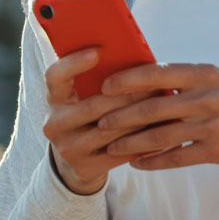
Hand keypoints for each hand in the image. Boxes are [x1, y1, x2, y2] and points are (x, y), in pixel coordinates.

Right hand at [42, 49, 157, 194]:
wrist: (78, 158)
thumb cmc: (91, 113)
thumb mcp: (84, 95)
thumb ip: (99, 78)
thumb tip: (135, 56)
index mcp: (54, 98)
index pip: (55, 76)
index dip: (74, 63)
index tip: (98, 51)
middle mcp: (55, 124)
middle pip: (93, 106)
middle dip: (128, 95)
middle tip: (155, 84)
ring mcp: (68, 148)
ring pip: (110, 130)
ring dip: (140, 118)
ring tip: (163, 106)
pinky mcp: (84, 168)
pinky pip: (120, 152)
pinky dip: (142, 140)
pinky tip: (161, 129)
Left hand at [97, 63, 218, 170]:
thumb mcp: (212, 80)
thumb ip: (181, 79)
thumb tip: (137, 78)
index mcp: (203, 74)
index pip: (158, 72)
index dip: (128, 79)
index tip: (106, 85)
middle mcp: (207, 97)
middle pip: (154, 107)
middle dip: (122, 116)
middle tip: (100, 122)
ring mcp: (211, 125)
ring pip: (161, 136)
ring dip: (132, 143)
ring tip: (111, 147)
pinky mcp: (215, 150)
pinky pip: (176, 158)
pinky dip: (153, 162)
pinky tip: (136, 163)